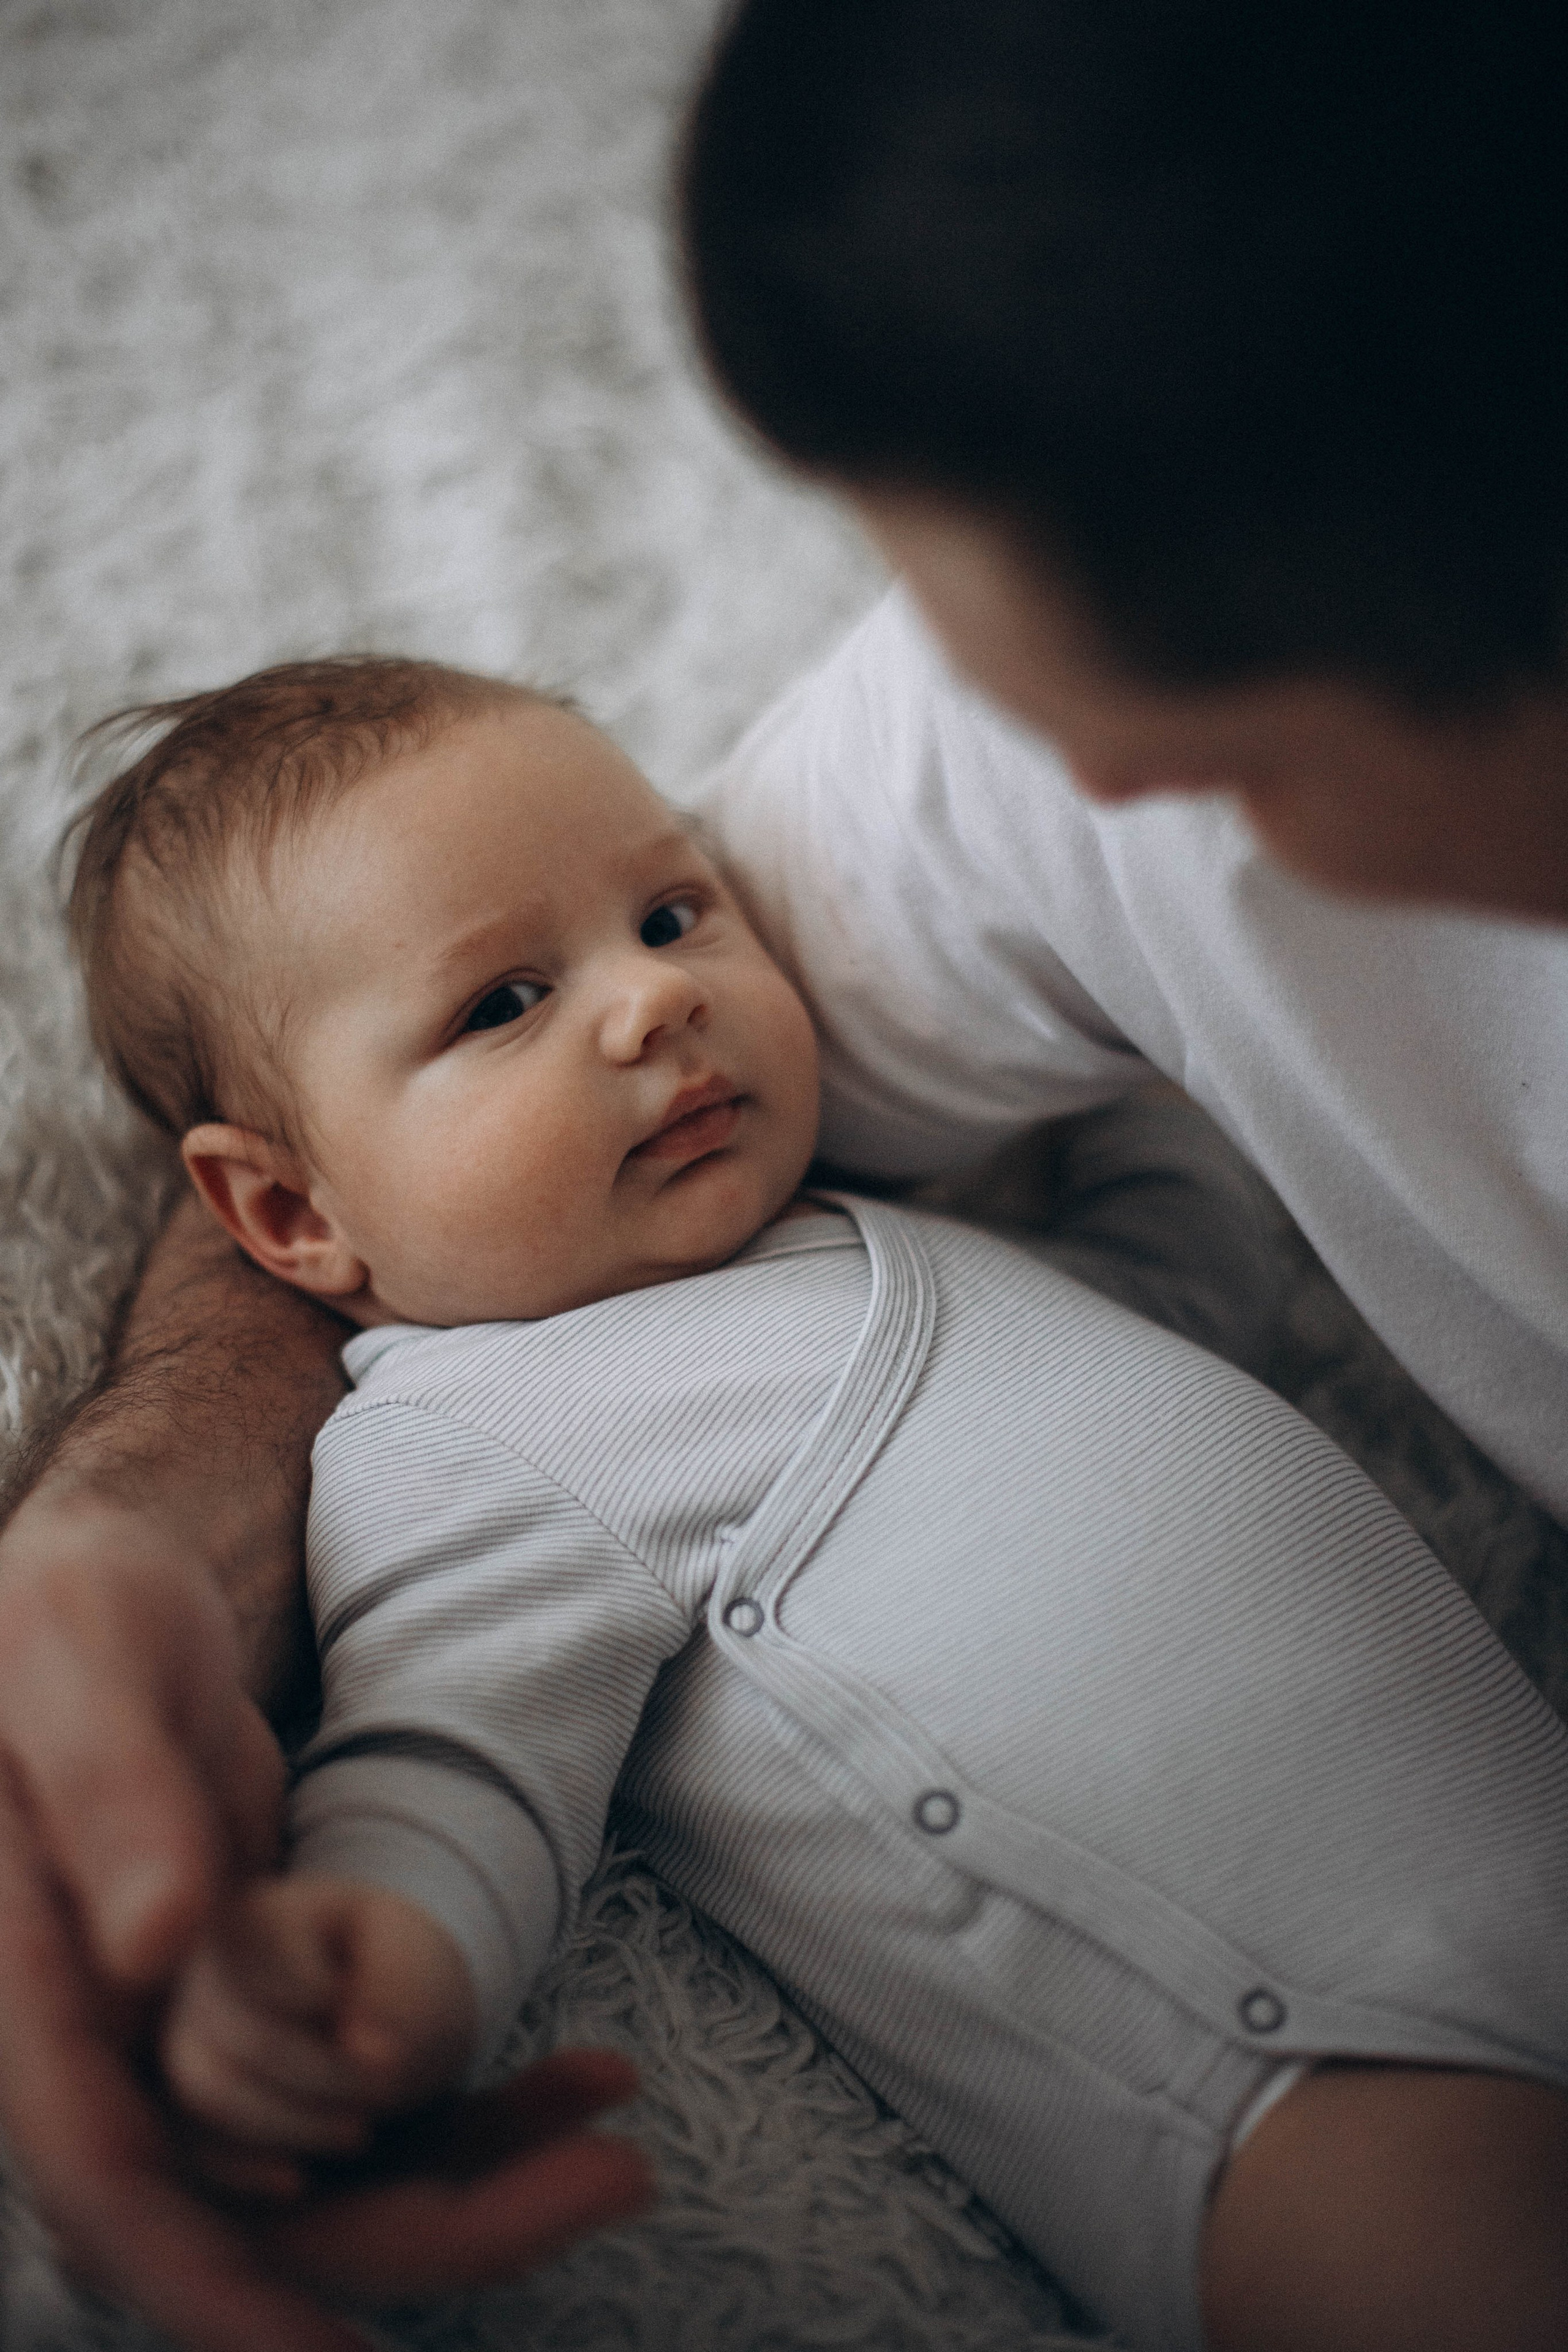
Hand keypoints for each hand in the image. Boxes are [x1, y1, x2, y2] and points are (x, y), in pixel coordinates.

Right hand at [0, 1503, 650, 2351]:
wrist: (101, 1600)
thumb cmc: (65, 1614)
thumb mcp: (76, 1661)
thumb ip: (110, 1799)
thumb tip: (159, 1947)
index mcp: (36, 1992)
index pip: (111, 2179)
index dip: (214, 2285)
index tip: (334, 2351)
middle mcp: (114, 2042)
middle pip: (255, 2205)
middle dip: (428, 2229)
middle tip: (604, 2183)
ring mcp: (195, 2033)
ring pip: (329, 2165)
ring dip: (474, 2176)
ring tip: (617, 2144)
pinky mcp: (267, 2005)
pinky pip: (364, 2086)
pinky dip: (471, 2097)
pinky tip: (580, 2073)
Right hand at [163, 1877, 477, 2175]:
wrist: (383, 2009)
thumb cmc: (397, 1969)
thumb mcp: (415, 1958)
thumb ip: (393, 1987)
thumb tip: (358, 2046)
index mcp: (257, 1915)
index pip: (258, 1955)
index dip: (319, 2000)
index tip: (383, 2031)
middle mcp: (202, 1970)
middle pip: (234, 2029)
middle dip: (318, 2073)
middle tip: (386, 2088)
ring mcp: (183, 2033)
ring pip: (201, 2089)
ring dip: (285, 2121)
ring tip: (359, 2131)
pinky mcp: (182, 2098)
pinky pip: (184, 2141)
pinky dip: (239, 2166)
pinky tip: (296, 2179)